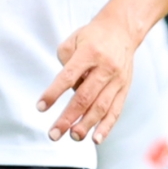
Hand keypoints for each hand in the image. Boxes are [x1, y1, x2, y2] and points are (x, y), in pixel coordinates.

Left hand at [38, 6, 138, 144]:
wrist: (123, 30)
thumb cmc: (93, 37)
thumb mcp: (73, 41)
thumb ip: (65, 64)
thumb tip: (67, 90)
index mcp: (90, 53)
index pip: (69, 76)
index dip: (54, 93)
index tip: (41, 107)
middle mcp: (106, 67)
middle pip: (84, 97)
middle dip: (68, 117)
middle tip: (54, 133)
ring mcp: (117, 80)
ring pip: (101, 107)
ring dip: (86, 124)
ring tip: (73, 136)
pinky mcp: (125, 88)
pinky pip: (116, 110)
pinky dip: (106, 126)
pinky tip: (96, 138)